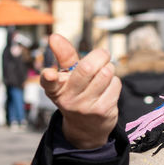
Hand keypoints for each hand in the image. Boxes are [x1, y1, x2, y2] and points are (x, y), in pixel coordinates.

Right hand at [40, 34, 118, 149]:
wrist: (87, 128)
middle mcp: (68, 99)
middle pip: (87, 68)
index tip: (50, 73)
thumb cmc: (76, 93)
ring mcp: (85, 107)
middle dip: (100, 55)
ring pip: (105, 73)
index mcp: (55, 89)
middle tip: (103, 54)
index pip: (48, 82)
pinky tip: (107, 88)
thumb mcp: (66, 76)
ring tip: (103, 73)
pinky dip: (114, 81)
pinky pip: (115, 84)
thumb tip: (53, 36)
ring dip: (109, 68)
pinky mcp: (102, 111)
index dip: (49, 76)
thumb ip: (63, 55)